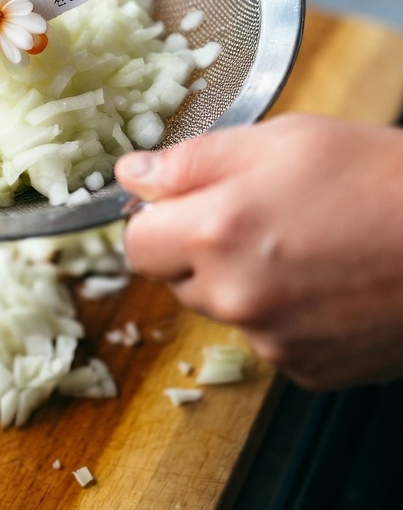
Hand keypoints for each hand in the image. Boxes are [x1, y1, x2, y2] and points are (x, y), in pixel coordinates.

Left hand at [117, 114, 402, 389]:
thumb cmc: (377, 178)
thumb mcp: (280, 139)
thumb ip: (191, 160)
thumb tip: (130, 175)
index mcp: (215, 232)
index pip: (135, 243)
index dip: (157, 219)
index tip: (187, 204)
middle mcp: (233, 297)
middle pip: (177, 279)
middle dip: (200, 249)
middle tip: (260, 215)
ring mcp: (271, 342)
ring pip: (225, 310)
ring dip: (243, 283)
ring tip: (305, 245)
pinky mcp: (307, 370)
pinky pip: (270, 340)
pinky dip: (286, 315)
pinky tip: (327, 282)